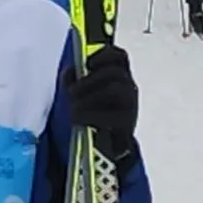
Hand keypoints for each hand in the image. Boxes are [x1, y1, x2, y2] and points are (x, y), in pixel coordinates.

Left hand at [67, 44, 138, 159]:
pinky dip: (90, 115)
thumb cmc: (93, 114)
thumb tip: (71, 72)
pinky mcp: (128, 124)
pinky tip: (78, 119)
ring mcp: (131, 105)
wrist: (105, 146)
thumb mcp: (82, 94)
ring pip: (115, 89)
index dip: (104, 55)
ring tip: (73, 108)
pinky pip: (112, 115)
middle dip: (89, 80)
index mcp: (119, 76)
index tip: (88, 63)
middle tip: (71, 92)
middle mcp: (129, 87)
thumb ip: (75, 80)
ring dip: (90, 97)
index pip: (119, 56)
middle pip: (114, 73)